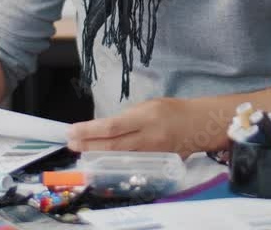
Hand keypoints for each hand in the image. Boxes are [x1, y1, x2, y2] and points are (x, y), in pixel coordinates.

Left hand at [66, 98, 210, 157]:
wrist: (199, 124)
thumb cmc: (173, 110)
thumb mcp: (149, 105)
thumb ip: (128, 117)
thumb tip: (104, 128)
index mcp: (146, 117)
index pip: (112, 126)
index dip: (89, 131)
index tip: (72, 131)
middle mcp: (149, 137)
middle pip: (113, 146)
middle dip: (88, 145)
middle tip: (71, 144)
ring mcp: (153, 153)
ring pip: (119, 158)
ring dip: (97, 155)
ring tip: (81, 152)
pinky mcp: (156, 164)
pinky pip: (131, 165)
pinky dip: (114, 163)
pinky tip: (102, 161)